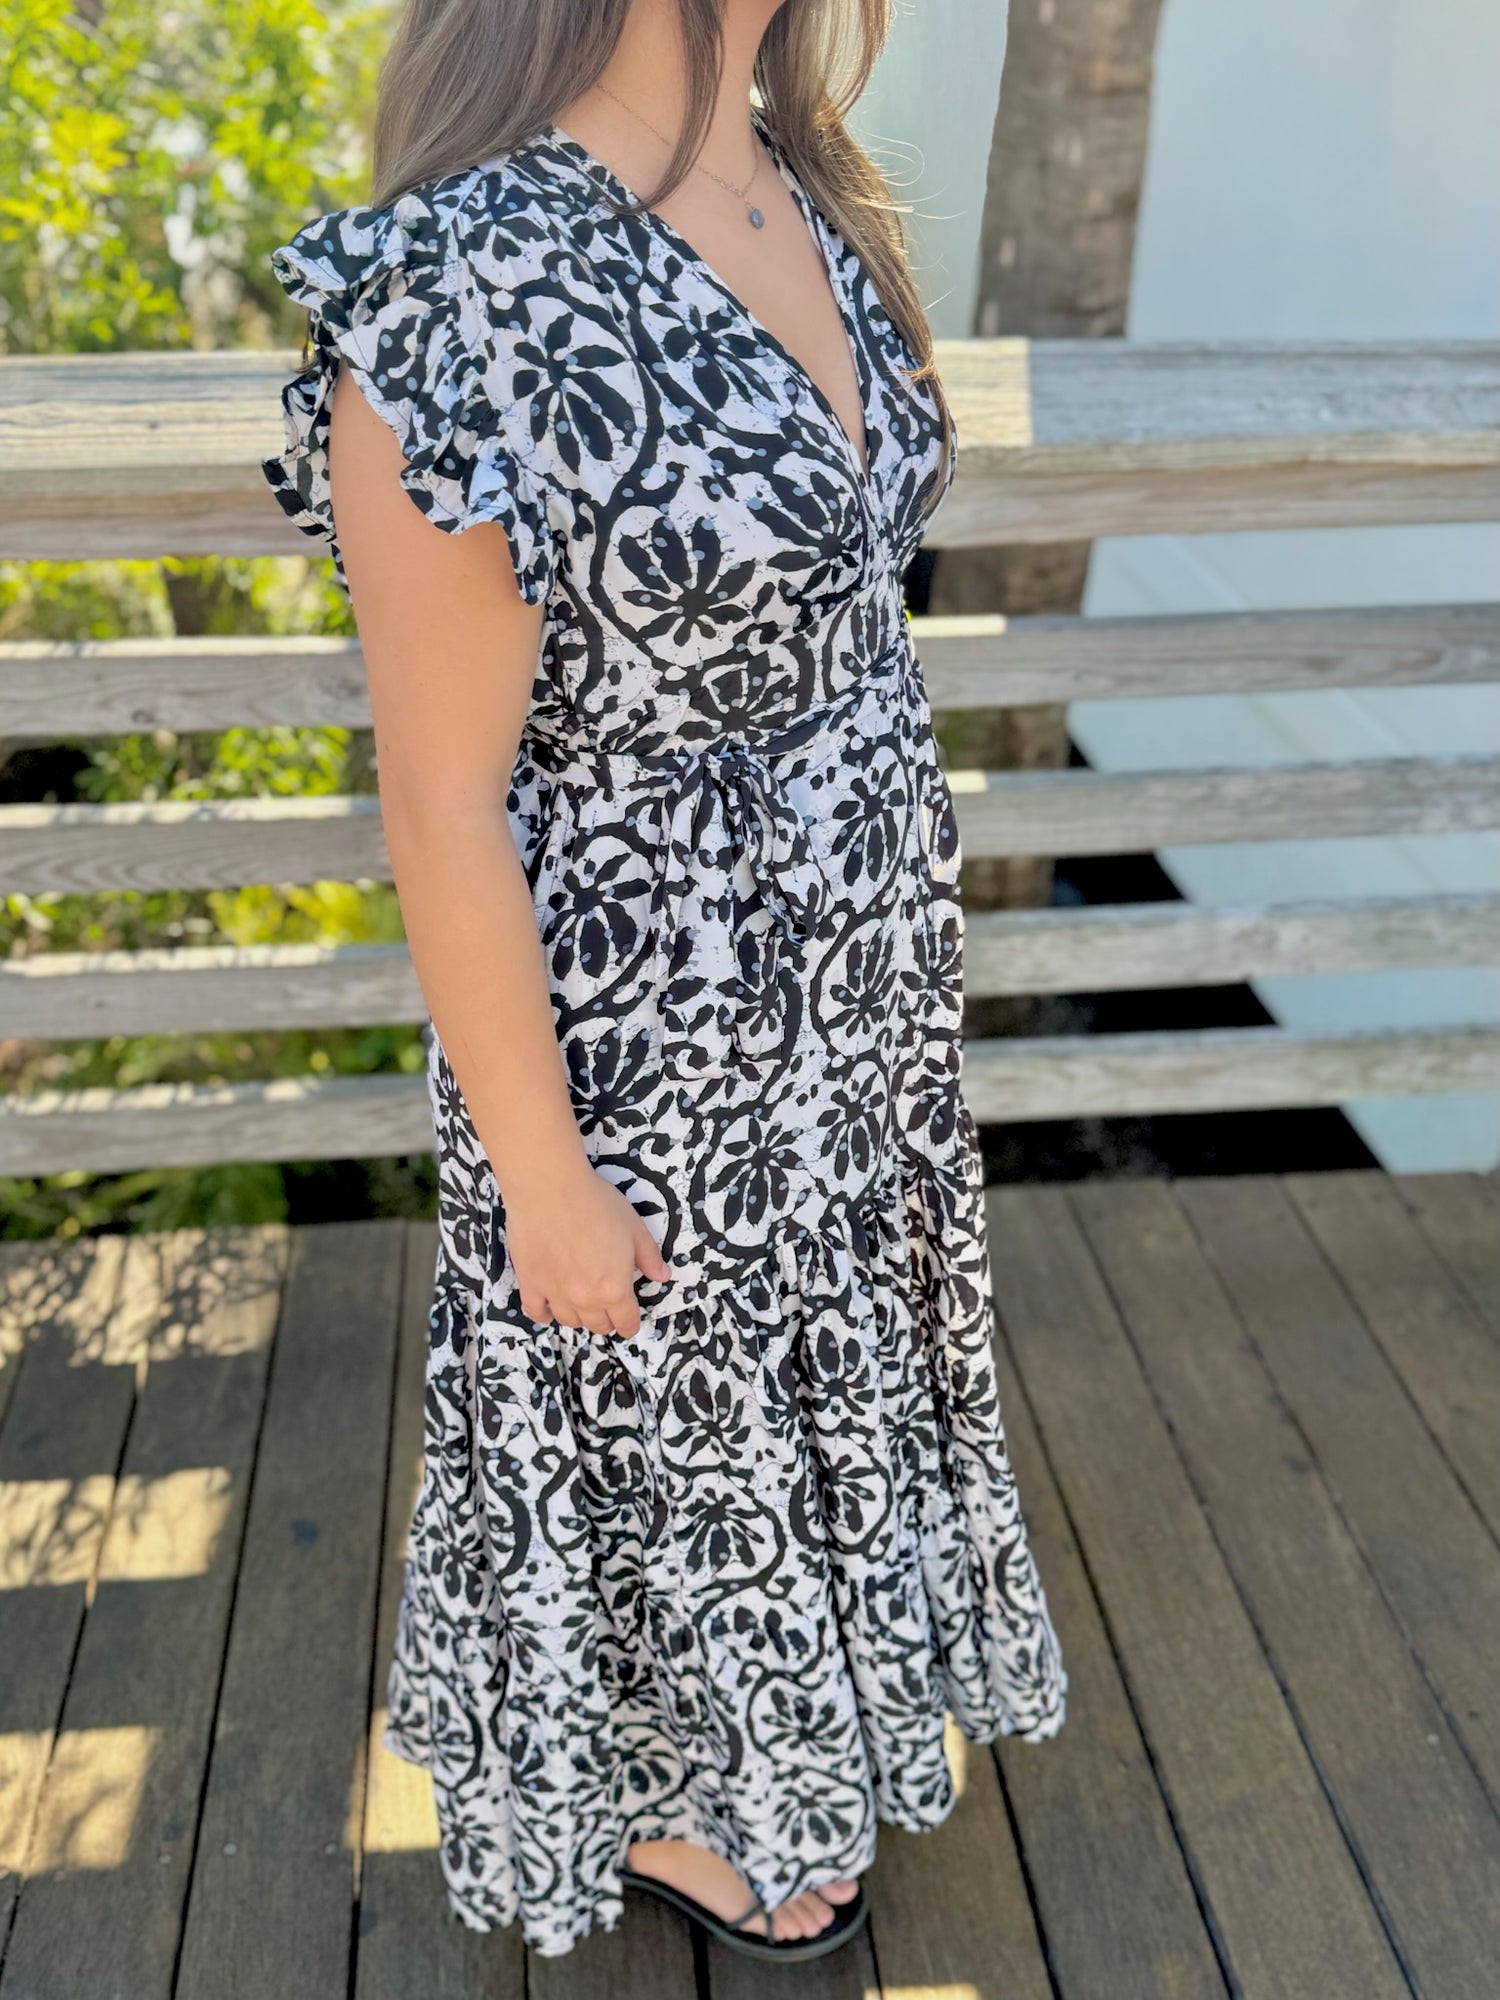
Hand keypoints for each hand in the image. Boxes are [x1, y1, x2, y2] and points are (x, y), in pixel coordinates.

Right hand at [504, 1156, 671, 1336]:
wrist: (551, 1190)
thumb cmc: (596, 1205)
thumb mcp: (634, 1228)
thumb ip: (649, 1257)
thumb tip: (662, 1276)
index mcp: (614, 1289)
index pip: (626, 1322)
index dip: (630, 1324)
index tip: (629, 1322)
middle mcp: (585, 1299)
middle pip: (598, 1325)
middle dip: (607, 1320)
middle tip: (608, 1309)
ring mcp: (555, 1294)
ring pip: (569, 1321)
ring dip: (579, 1317)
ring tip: (582, 1304)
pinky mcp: (530, 1283)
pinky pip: (536, 1312)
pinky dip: (544, 1315)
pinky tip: (549, 1310)